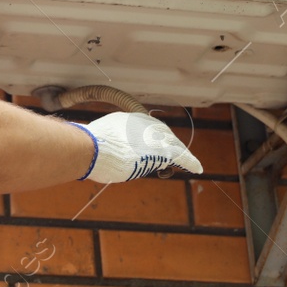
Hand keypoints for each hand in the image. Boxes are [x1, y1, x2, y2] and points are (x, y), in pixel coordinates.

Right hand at [69, 112, 203, 182]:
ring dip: (178, 156)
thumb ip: (102, 143)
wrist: (93, 148)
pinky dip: (191, 162)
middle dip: (168, 146)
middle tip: (172, 158)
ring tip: (187, 164)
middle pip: (163, 135)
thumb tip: (92, 149)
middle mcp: (145, 123)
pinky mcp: (163, 151)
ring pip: (172, 146)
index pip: (147, 129)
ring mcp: (154, 136)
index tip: (153, 146)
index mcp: (130, 118)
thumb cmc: (88, 148)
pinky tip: (198, 168)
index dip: (152, 139)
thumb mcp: (95, 139)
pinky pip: (182, 156)